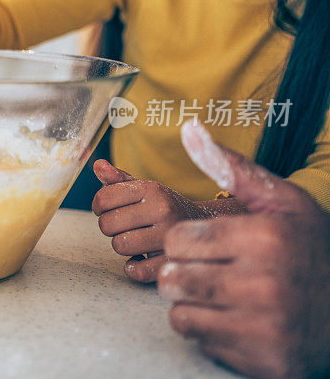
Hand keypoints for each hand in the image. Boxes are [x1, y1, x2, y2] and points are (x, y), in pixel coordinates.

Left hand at [92, 160, 202, 282]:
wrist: (204, 227)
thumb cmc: (163, 207)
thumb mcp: (144, 189)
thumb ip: (118, 179)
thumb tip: (97, 165)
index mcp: (152, 189)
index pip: (103, 198)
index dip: (99, 206)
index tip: (107, 209)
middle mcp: (162, 210)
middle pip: (107, 224)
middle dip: (110, 226)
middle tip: (124, 226)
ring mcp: (169, 237)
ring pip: (119, 246)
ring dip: (122, 245)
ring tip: (136, 239)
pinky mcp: (171, 262)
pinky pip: (137, 270)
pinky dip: (133, 267)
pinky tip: (141, 259)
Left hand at [159, 120, 329, 377]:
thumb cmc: (311, 251)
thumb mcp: (283, 203)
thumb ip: (232, 169)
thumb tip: (189, 128)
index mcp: (263, 239)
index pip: (177, 241)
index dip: (185, 243)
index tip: (206, 246)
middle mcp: (264, 284)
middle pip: (173, 278)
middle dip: (183, 274)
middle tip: (207, 272)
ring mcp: (266, 328)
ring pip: (180, 314)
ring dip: (193, 304)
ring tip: (221, 295)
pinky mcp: (266, 362)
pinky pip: (202, 343)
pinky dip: (211, 333)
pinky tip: (237, 320)